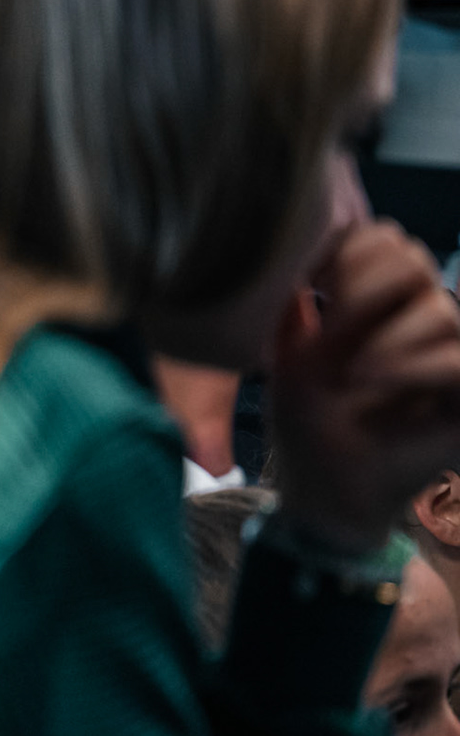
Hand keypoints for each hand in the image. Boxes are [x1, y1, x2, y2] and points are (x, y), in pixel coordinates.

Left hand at [271, 221, 459, 552]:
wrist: (324, 493)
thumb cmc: (307, 425)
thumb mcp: (292, 357)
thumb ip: (295, 304)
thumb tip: (296, 254)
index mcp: (378, 306)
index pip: (386, 242)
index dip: (353, 250)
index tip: (315, 282)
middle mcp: (417, 324)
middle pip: (415, 261)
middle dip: (368, 285)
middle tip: (333, 327)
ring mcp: (447, 358)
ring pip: (441, 308)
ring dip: (388, 336)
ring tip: (352, 371)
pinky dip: (416, 364)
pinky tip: (373, 378)